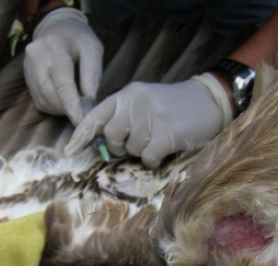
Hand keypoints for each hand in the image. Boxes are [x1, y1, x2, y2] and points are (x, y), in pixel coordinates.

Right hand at [24, 8, 102, 124]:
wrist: (57, 27)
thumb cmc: (79, 40)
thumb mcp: (93, 49)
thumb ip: (92, 73)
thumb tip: (89, 100)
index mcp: (55, 45)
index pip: (62, 80)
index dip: (71, 103)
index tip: (80, 119)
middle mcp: (36, 55)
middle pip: (48, 92)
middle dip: (65, 108)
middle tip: (81, 115)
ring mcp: (27, 66)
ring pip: (41, 98)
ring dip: (58, 109)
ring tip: (74, 108)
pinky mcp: (26, 76)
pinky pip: (37, 98)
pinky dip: (52, 106)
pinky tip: (63, 102)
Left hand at [65, 73, 233, 167]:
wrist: (209, 100)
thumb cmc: (173, 106)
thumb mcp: (144, 102)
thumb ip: (123, 117)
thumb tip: (103, 146)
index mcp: (128, 94)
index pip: (96, 115)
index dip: (81, 134)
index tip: (68, 150)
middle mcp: (137, 102)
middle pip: (112, 136)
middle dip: (122, 145)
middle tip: (140, 139)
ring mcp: (152, 116)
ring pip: (131, 149)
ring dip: (142, 151)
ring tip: (158, 138)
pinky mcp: (167, 133)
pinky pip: (148, 157)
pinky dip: (154, 159)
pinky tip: (165, 148)